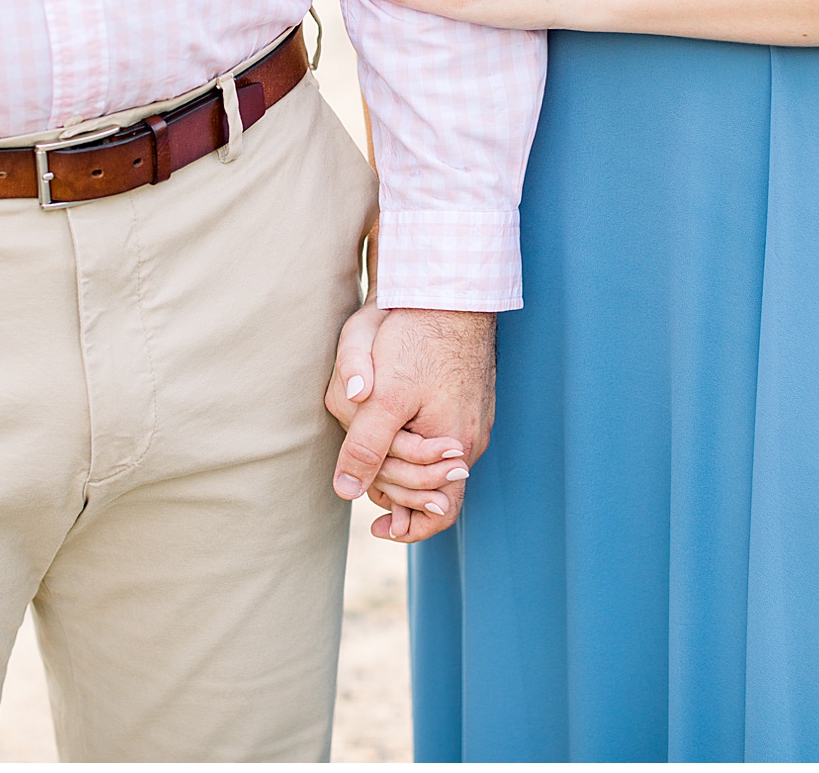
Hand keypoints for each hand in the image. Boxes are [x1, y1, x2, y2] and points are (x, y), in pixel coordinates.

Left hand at [328, 307, 495, 543]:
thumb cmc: (416, 339)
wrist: (449, 291)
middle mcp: (469, 439)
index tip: (379, 528)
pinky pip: (440, 437)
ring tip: (375, 466)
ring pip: (433, 461)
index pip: (436, 509)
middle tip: (367, 487)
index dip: (407, 524)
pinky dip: (415, 443)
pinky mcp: (467, 401)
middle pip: (431, 486)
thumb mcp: (383, 398)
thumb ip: (365, 447)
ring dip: (404, 464)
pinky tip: (394, 433)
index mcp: (452, 444)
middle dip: (398, 487)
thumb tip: (346, 491)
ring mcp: (472, 419)